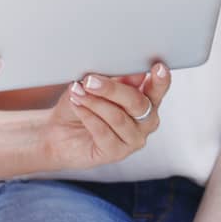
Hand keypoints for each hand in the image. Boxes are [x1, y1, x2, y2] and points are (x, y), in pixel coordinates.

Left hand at [38, 63, 169, 169]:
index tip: (158, 68)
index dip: (161, 80)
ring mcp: (133, 139)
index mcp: (146, 100)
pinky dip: (88, 116)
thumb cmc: (82, 103)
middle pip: (137, 103)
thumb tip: (133, 72)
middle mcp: (146, 121)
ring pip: (118, 117)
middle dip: (112, 90)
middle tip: (90, 80)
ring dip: (94, 102)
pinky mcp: (117, 153)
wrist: (59, 131)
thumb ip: (116, 79)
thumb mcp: (96, 85)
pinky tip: (77, 105)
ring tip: (77, 92)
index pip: (158, 89)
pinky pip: (103, 132)